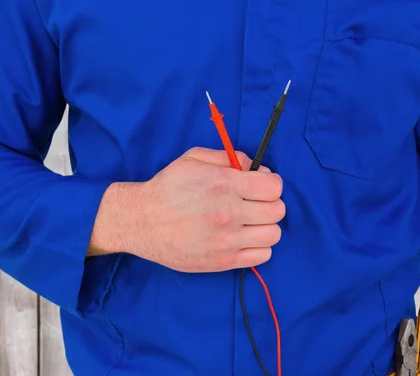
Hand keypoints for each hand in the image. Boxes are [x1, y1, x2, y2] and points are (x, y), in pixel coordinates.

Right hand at [89, 147, 284, 272]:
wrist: (141, 221)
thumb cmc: (167, 188)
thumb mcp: (193, 159)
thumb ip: (228, 157)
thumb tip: (254, 167)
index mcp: (224, 185)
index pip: (274, 187)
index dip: (269, 184)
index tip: (259, 185)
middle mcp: (229, 213)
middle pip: (277, 211)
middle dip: (269, 203)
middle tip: (253, 203)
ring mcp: (227, 240)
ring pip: (274, 234)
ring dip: (265, 226)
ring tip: (249, 222)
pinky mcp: (222, 261)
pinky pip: (262, 256)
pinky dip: (258, 246)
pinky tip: (243, 238)